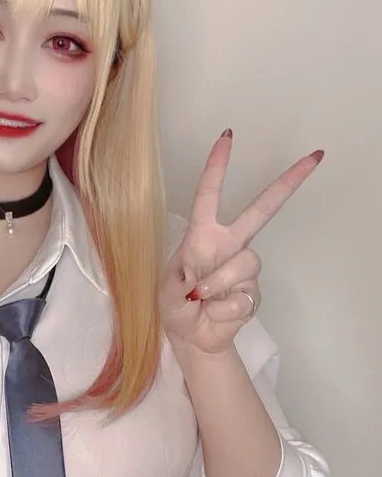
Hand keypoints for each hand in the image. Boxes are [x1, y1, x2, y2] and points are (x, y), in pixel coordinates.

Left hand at [160, 129, 323, 355]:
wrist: (193, 338)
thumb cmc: (176, 307)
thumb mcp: (164, 291)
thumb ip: (177, 279)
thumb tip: (197, 275)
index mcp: (203, 236)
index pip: (209, 196)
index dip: (217, 167)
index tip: (227, 138)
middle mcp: (228, 245)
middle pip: (262, 210)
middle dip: (287, 183)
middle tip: (312, 159)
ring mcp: (243, 268)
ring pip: (245, 263)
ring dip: (219, 284)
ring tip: (201, 298)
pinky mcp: (253, 291)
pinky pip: (243, 295)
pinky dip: (224, 309)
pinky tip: (215, 313)